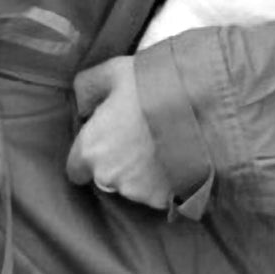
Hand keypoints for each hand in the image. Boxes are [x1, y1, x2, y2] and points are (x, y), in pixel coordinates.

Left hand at [65, 56, 174, 208]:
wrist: (198, 111)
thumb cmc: (149, 88)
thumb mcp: (111, 73)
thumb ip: (87, 89)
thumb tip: (82, 106)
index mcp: (90, 150)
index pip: (75, 169)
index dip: (88, 155)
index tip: (104, 140)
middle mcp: (109, 177)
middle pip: (105, 177)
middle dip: (116, 162)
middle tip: (136, 136)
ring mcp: (139, 192)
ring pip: (132, 185)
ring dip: (140, 171)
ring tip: (159, 143)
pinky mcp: (166, 200)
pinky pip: (159, 192)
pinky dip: (164, 180)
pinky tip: (174, 156)